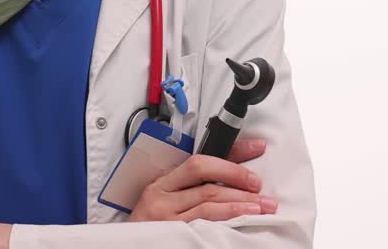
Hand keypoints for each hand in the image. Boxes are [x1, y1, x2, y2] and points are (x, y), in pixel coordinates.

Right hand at [129, 137, 278, 222]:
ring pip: (208, 203)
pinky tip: (241, 221)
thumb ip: (194, 186)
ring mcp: (167, 217)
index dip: (231, 154)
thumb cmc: (150, 224)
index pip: (200, 161)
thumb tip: (234, 176)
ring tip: (260, 207)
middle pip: (207, 181)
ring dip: (239, 203)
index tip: (256, 148)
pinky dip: (226, 221)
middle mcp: (163, 196)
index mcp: (163, 183)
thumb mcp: (168, 199)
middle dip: (238, 180)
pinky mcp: (174, 235)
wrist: (127, 248)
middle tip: (259, 188)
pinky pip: (205, 225)